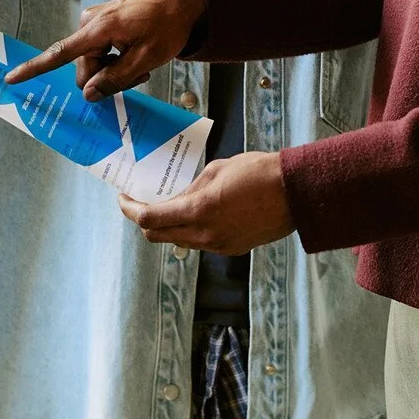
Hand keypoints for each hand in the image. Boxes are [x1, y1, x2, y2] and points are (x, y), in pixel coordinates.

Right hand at [4, 0, 206, 95]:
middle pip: (84, 68)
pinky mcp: (105, 23)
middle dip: (106, 78)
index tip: (12, 77)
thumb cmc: (168, 27)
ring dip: (114, 70)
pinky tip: (136, 56)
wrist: (185, 2)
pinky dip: (116, 59)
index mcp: (99, 29)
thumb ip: (115, 79)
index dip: (35, 68)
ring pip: (94, 63)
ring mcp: (98, 21)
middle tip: (138, 75)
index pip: (60, 53)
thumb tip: (88, 95)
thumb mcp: (145, 59)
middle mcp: (91, 22)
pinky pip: (102, 51)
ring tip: (141, 65)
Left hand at [117, 152, 294, 254]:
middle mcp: (204, 234)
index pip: (150, 219)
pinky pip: (200, 242)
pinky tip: (196, 212)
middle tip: (143, 201)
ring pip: (179, 241)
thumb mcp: (217, 169)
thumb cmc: (257, 172)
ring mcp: (218, 245)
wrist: (294, 192)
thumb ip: (192, 187)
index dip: (130, 210)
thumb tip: (177, 197)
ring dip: (168, 226)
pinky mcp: (231, 248)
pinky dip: (190, 229)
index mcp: (198, 210)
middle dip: (145, 220)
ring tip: (170, 205)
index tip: (123, 198)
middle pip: (158, 235)